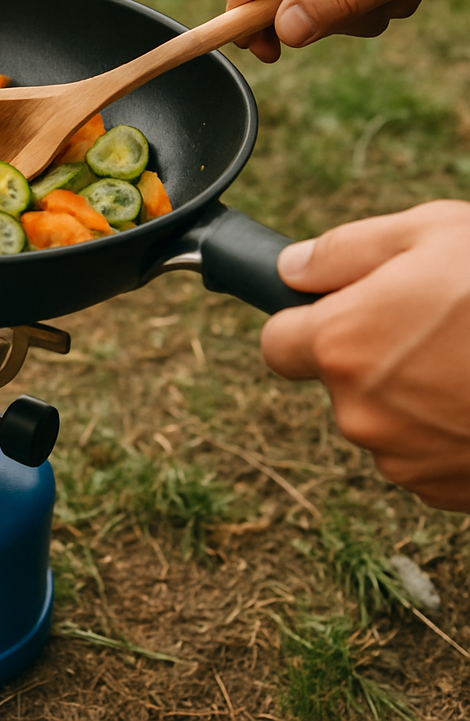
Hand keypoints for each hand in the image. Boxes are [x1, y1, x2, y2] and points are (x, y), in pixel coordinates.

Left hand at [262, 201, 469, 511]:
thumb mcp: (426, 232)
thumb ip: (341, 251)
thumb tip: (290, 269)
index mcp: (341, 345)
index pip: (277, 345)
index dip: (302, 325)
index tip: (333, 313)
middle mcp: (360, 411)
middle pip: (338, 383)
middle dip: (369, 356)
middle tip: (432, 325)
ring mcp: (406, 459)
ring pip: (384, 421)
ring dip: (412, 396)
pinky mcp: (448, 492)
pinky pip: (426, 455)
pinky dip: (447, 431)